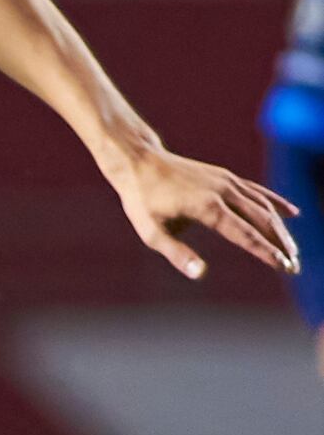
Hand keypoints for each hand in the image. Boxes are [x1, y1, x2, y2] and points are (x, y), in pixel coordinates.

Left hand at [102, 140, 296, 282]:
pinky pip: (257, 191)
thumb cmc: (142, 201)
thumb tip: (199, 273)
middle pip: (262, 220)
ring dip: (280, 229)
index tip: (283, 267)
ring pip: (264, 206)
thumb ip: (176, 253)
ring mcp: (227, 181)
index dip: (266, 251)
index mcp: (206, 207)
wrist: (139, 162)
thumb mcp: (151, 231)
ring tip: (291, 251)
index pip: (245, 233)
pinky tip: (292, 214)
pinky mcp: (226, 177)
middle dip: (280, 244)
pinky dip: (276, 203)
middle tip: (293, 266)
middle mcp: (223, 191)